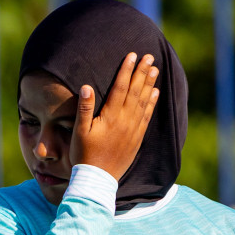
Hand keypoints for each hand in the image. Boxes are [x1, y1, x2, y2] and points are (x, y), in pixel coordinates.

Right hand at [70, 51, 160, 181]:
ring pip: (144, 101)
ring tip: (155, 69)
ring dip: (149, 84)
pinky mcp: (137, 137)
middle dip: (142, 72)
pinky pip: (147, 116)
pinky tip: (155, 93)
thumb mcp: (79, 131)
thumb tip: (86, 87)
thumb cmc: (84, 155)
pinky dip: (152, 103)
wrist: (98, 179)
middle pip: (135, 91)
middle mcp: (125, 120)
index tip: (132, 56)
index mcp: (110, 116)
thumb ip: (84, 109)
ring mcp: (133, 129)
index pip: (120, 87)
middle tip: (149, 56)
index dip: (126, 70)